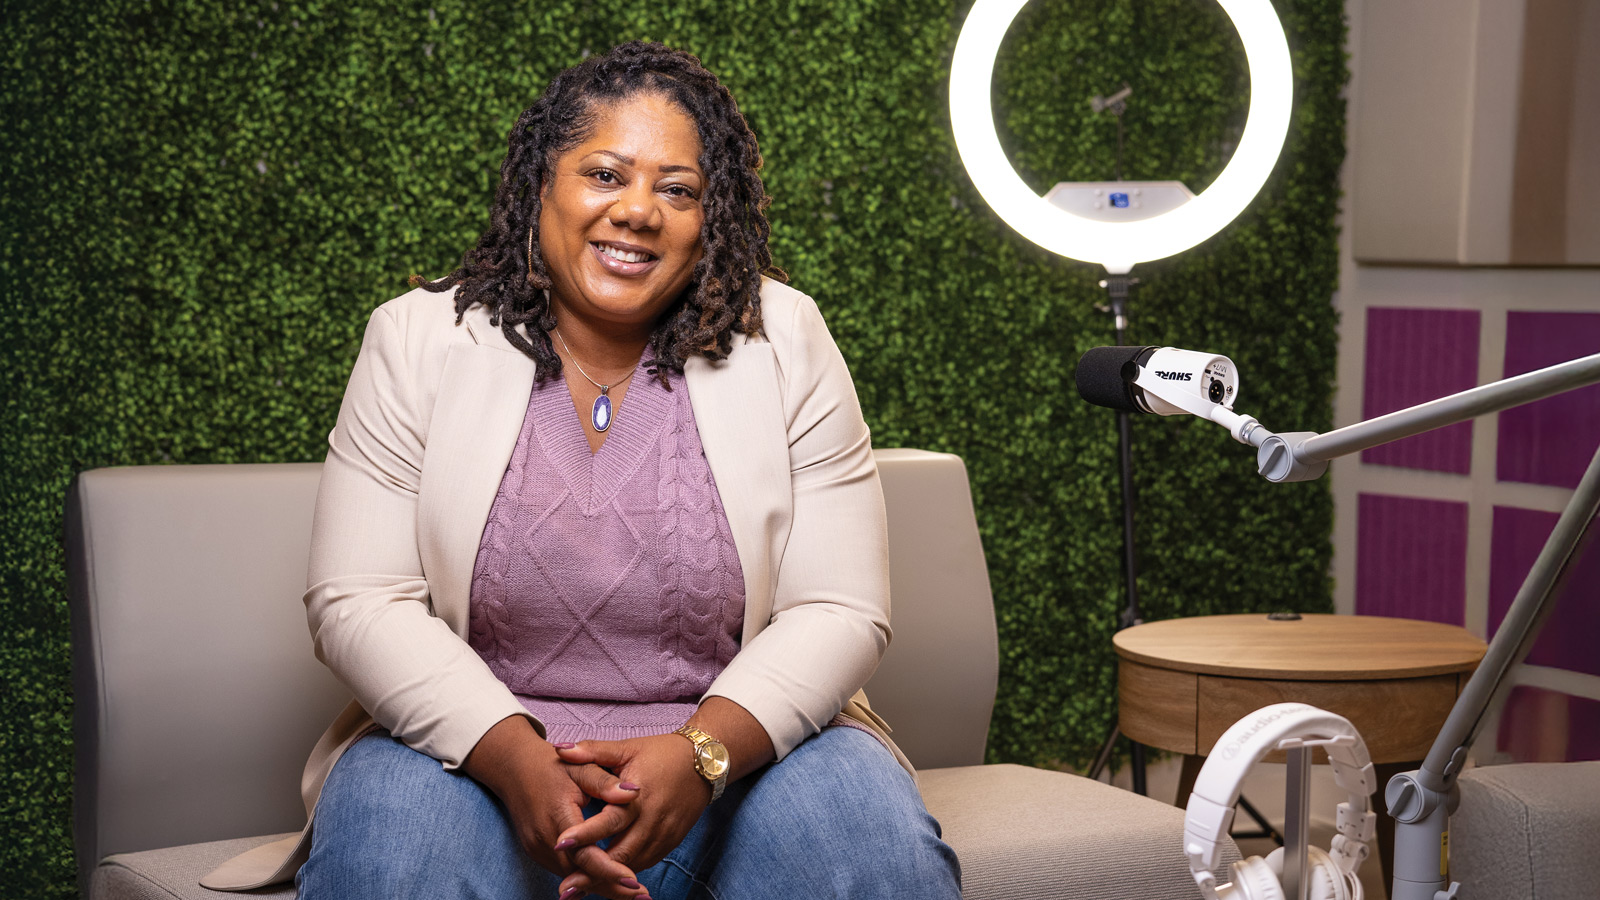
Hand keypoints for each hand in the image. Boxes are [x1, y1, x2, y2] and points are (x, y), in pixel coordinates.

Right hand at [463, 717, 648, 897]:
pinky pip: (564, 871)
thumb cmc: (553, 765)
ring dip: (601, 887)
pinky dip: (586, 878)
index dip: (610, 870)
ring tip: (633, 895)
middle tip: (643, 898)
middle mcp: (544, 840)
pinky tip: (609, 883)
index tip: (634, 882)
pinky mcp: (537, 852)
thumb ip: (606, 782)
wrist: (515, 768)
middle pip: (580, 874)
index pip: (585, 854)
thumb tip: (634, 793)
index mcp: (558, 817)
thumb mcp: (581, 766)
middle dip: (611, 887)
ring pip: (572, 877)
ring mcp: (538, 849)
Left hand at [552, 734, 710, 897]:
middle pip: (620, 854)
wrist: (704, 763)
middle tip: (565, 888)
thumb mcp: (627, 748)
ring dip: (607, 879)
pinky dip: (625, 872)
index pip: (608, 820)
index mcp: (638, 796)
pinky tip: (606, 881)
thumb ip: (592, 751)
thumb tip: (559, 749)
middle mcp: (652, 820)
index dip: (585, 834)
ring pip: (633, 864)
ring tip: (580, 891)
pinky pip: (645, 863)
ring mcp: (663, 834)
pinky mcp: (670, 842)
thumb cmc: (661, 753)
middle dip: (592, 872)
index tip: (559, 844)